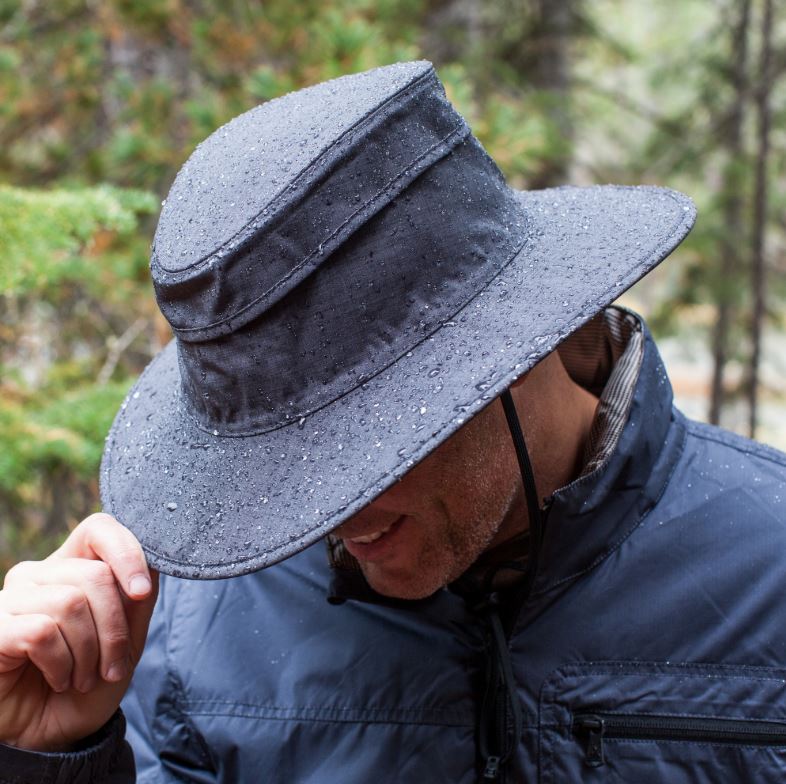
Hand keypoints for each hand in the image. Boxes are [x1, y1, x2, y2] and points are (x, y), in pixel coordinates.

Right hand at [0, 513, 157, 750]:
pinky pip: (41, 631)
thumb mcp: (127, 642)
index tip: (141, 592)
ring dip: (89, 652)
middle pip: (95, 574)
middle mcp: (39, 575)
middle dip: (115, 628)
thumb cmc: (88, 684)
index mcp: (73, 568)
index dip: (126, 551)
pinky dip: (61, 663)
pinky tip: (59, 679)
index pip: (99, 528)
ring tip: (83, 678)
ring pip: (71, 602)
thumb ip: (138, 598)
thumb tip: (152, 560)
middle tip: (111, 667)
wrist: (51, 738)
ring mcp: (11, 599)